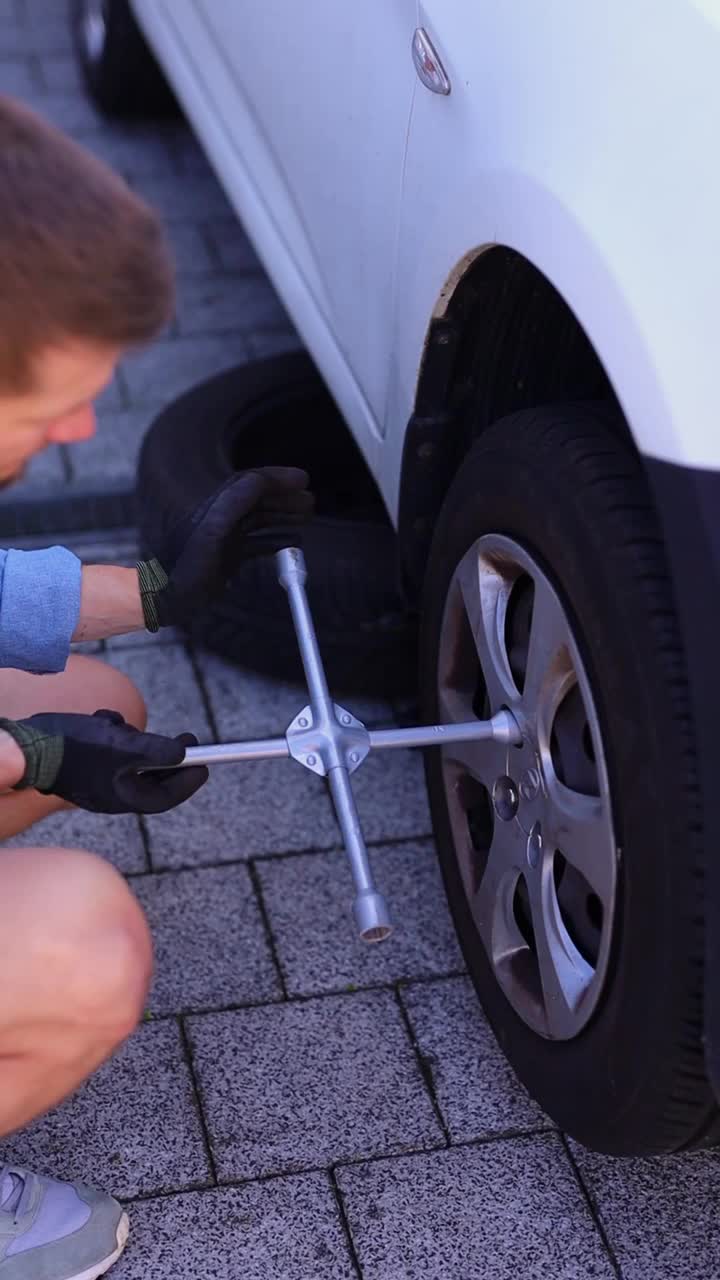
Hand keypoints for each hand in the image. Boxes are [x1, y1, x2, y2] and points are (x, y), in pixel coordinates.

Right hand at [0, 710, 207, 813]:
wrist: (29, 745)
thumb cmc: (74, 749)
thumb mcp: (123, 747)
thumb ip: (156, 752)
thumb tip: (185, 755)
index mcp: (124, 797)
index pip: (166, 796)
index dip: (189, 779)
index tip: (206, 763)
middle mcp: (112, 792)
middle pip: (153, 777)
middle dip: (167, 755)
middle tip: (188, 738)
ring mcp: (99, 778)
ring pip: (132, 757)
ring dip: (133, 737)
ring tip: (117, 725)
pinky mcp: (87, 762)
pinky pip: (112, 748)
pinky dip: (113, 732)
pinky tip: (100, 720)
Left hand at [137, 466, 313, 629]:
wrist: (166, 597)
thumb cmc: (184, 567)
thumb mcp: (210, 531)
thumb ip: (232, 503)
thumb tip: (257, 480)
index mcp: (217, 507)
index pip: (251, 483)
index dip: (277, 478)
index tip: (303, 480)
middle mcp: (221, 519)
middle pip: (259, 500)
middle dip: (285, 498)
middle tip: (311, 502)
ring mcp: (225, 538)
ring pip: (259, 520)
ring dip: (283, 517)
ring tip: (306, 519)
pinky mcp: (227, 557)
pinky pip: (256, 544)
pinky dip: (275, 542)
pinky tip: (290, 544)